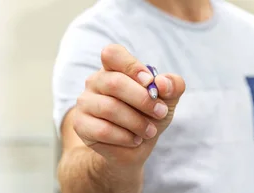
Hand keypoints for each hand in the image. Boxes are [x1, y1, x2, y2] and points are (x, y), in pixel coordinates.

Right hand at [71, 44, 185, 170]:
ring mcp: (85, 102)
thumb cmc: (148, 115)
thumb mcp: (168, 99)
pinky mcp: (81, 125)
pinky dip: (125, 137)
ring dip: (137, 122)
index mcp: (114, 68)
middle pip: (115, 83)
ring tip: (150, 131)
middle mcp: (96, 81)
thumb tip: (163, 83)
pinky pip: (103, 130)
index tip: (149, 81)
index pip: (112, 54)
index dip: (132, 66)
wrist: (135, 147)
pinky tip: (135, 140)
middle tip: (161, 112)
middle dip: (143, 100)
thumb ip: (172, 86)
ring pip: (110, 109)